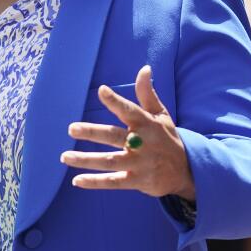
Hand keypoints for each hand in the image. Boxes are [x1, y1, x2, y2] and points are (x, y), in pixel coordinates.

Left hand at [61, 65, 195, 200]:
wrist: (186, 171)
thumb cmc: (168, 139)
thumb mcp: (161, 115)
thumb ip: (148, 94)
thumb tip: (144, 68)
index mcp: (147, 124)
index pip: (130, 110)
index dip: (116, 101)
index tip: (102, 90)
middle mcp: (143, 143)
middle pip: (114, 137)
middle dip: (92, 133)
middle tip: (71, 128)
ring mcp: (140, 164)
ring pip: (109, 161)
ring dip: (86, 160)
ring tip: (65, 156)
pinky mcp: (137, 181)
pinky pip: (113, 182)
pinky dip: (95, 182)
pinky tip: (77, 180)